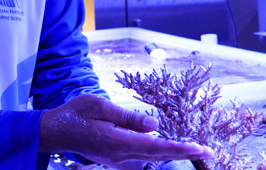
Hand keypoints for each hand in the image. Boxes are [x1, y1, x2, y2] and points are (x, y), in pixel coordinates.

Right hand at [38, 94, 213, 163]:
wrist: (56, 132)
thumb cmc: (76, 114)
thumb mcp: (99, 105)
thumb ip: (127, 117)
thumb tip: (154, 125)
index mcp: (117, 141)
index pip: (156, 147)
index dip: (180, 148)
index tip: (200, 148)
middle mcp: (121, 156)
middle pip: (159, 157)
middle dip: (185, 154)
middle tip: (209, 153)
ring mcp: (118, 161)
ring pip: (153, 160)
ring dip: (174, 156)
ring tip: (196, 151)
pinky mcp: (116, 160)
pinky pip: (143, 161)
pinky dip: (160, 156)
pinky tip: (170, 151)